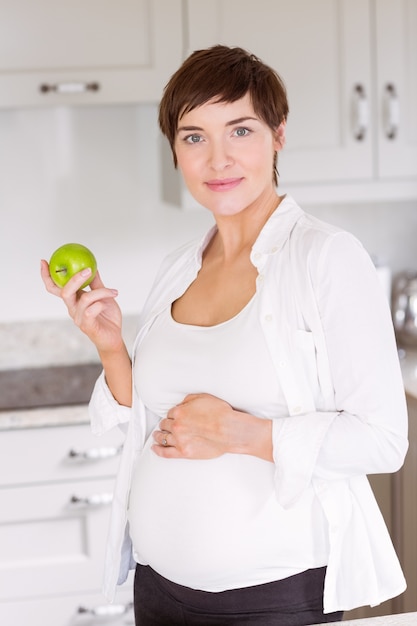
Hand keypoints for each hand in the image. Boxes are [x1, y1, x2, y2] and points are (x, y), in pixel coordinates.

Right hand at [40, 259, 122, 353]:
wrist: (114, 337)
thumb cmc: (107, 317)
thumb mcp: (103, 296)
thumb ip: (96, 283)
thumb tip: (92, 267)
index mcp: (73, 300)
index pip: (55, 288)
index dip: (47, 276)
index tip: (44, 261)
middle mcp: (72, 308)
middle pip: (65, 292)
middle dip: (75, 279)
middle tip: (88, 270)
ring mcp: (78, 318)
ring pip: (85, 299)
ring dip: (101, 292)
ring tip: (113, 292)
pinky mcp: (87, 326)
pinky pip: (91, 310)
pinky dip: (101, 303)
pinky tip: (108, 304)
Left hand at [152, 393, 272, 461]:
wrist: (229, 430)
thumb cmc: (220, 413)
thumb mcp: (203, 398)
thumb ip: (188, 401)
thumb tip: (181, 405)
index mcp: (179, 412)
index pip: (170, 413)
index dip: (173, 415)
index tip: (175, 417)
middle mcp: (176, 426)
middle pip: (165, 424)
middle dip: (166, 424)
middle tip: (166, 425)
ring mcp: (179, 440)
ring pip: (163, 437)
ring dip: (159, 435)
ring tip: (158, 435)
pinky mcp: (183, 452)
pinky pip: (165, 452)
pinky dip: (158, 450)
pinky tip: (155, 447)